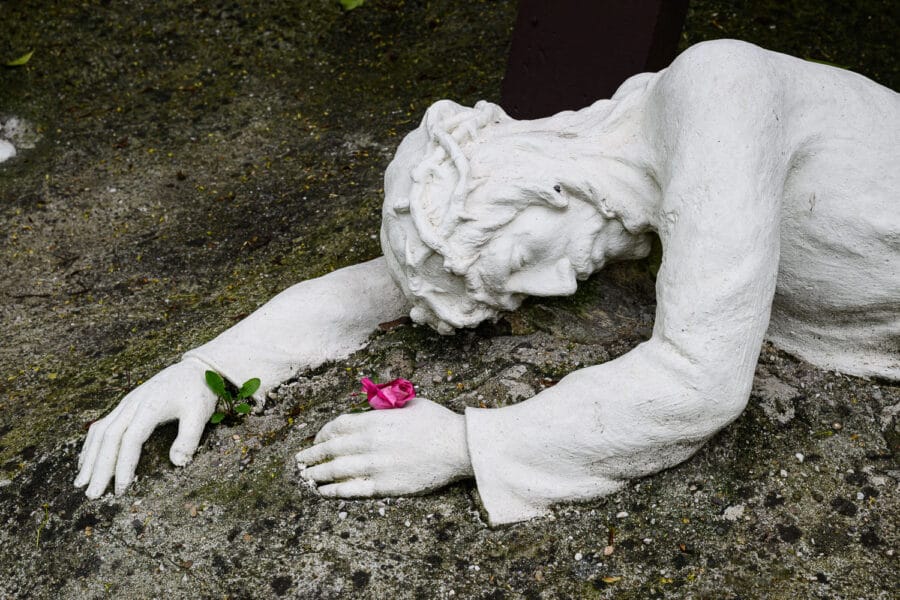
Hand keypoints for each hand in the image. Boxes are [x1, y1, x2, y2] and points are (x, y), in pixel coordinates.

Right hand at [74, 357, 215, 497]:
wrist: (194, 368)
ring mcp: (126, 404)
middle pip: (109, 439)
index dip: (123, 465)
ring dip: (89, 458)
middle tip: (92, 495)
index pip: (130, 441)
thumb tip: (177, 463)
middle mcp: (132, 405)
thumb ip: (189, 438)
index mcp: (150, 407)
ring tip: (80, 483)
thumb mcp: (200, 414)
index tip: (121, 489)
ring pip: (100, 432)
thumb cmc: (198, 392)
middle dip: (99, 468)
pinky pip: (101, 425)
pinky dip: (91, 444)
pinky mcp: (125, 405)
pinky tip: (85, 460)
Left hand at [295, 398, 472, 496]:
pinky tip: (323, 492)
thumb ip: (385, 406)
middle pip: (330, 449)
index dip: (322, 434)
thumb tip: (371, 407)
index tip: (318, 439)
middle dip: (312, 455)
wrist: (458, 447)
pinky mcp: (385, 486)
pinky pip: (351, 490)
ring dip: (316, 474)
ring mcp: (375, 465)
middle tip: (300, 460)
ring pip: (335, 470)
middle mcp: (369, 442)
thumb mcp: (408, 404)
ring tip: (306, 477)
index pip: (336, 426)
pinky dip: (333, 491)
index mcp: (374, 420)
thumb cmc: (437, 422)